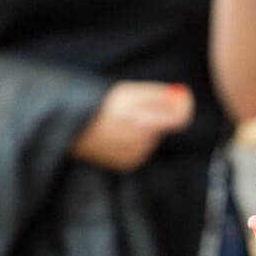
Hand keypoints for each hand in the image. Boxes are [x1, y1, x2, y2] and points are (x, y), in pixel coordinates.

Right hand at [71, 81, 192, 170]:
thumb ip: (158, 95)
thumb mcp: (129, 92)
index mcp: (144, 120)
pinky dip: (134, 140)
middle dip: (154, 115)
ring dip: (143, 128)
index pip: (181, 117)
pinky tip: (117, 134)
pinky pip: (141, 149)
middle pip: (163, 126)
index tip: (178, 97)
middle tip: (133, 107)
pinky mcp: (128, 164)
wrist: (72, 128)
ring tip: (121, 120)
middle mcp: (142, 141)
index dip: (182, 106)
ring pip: (151, 138)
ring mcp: (136, 154)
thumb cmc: (99, 105)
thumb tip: (183, 97)